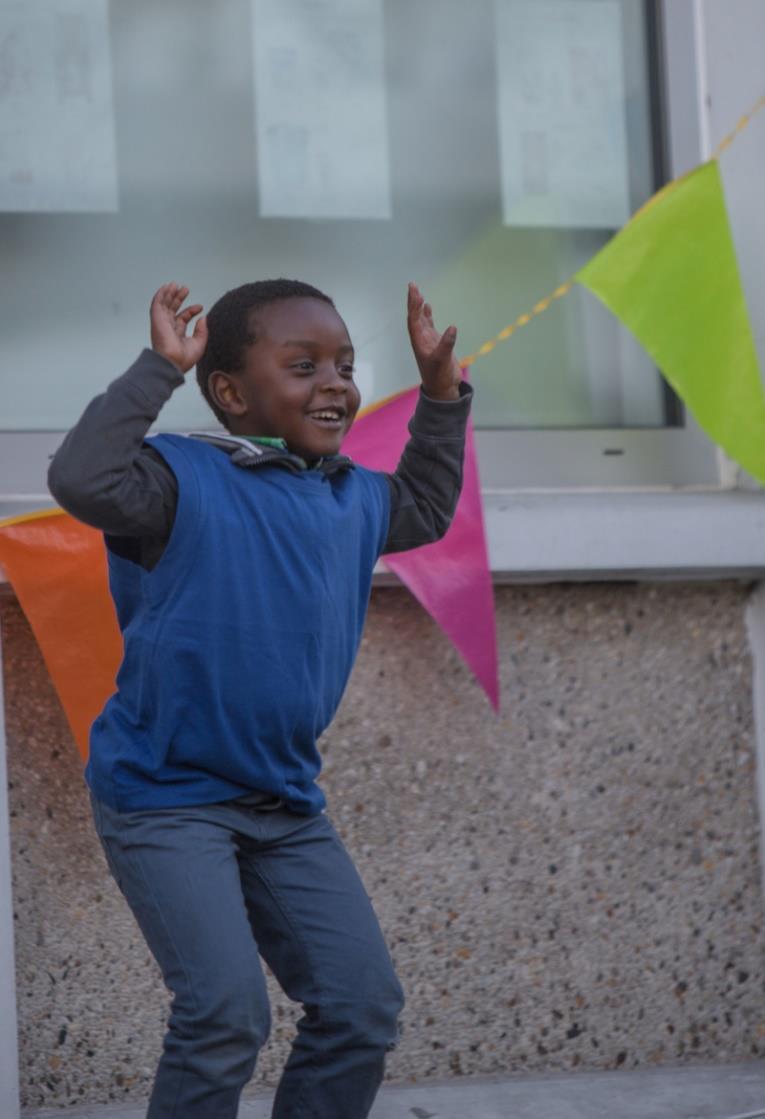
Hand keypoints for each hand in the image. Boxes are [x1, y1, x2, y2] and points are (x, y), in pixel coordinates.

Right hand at [150, 283, 207, 372]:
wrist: (173, 362)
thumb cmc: (184, 359)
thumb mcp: (199, 344)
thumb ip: (202, 330)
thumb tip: (203, 318)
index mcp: (176, 334)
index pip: (183, 318)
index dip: (191, 310)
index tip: (200, 307)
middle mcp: (168, 327)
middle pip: (172, 309)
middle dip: (178, 298)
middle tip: (185, 289)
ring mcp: (161, 323)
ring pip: (164, 304)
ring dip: (169, 294)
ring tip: (176, 284)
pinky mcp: (156, 319)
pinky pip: (157, 303)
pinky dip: (161, 294)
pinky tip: (166, 287)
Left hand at [406, 282, 460, 400]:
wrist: (443, 388)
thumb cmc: (440, 376)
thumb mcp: (443, 361)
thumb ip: (447, 344)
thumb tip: (452, 328)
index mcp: (419, 342)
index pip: (414, 320)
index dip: (414, 306)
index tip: (415, 293)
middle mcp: (421, 339)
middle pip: (415, 316)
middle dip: (414, 301)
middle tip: (413, 285)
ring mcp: (428, 341)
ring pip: (421, 319)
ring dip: (419, 306)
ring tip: (417, 293)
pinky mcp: (435, 343)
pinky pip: (429, 325)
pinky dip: (427, 315)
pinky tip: (427, 306)